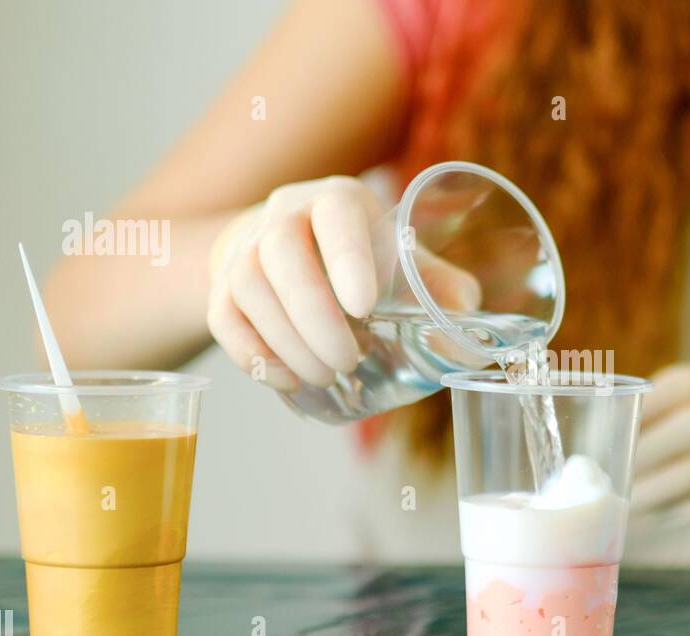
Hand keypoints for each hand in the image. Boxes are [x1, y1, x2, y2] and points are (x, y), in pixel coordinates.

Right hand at [206, 175, 479, 391]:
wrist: (288, 249)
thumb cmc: (363, 260)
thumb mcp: (407, 261)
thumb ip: (443, 289)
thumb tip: (467, 328)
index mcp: (338, 201)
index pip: (336, 215)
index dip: (347, 258)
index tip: (366, 306)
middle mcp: (284, 214)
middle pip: (281, 253)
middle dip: (314, 315)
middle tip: (348, 361)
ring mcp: (246, 248)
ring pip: (247, 286)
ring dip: (286, 339)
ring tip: (325, 374)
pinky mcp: (222, 287)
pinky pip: (222, 317)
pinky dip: (250, 353)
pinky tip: (286, 380)